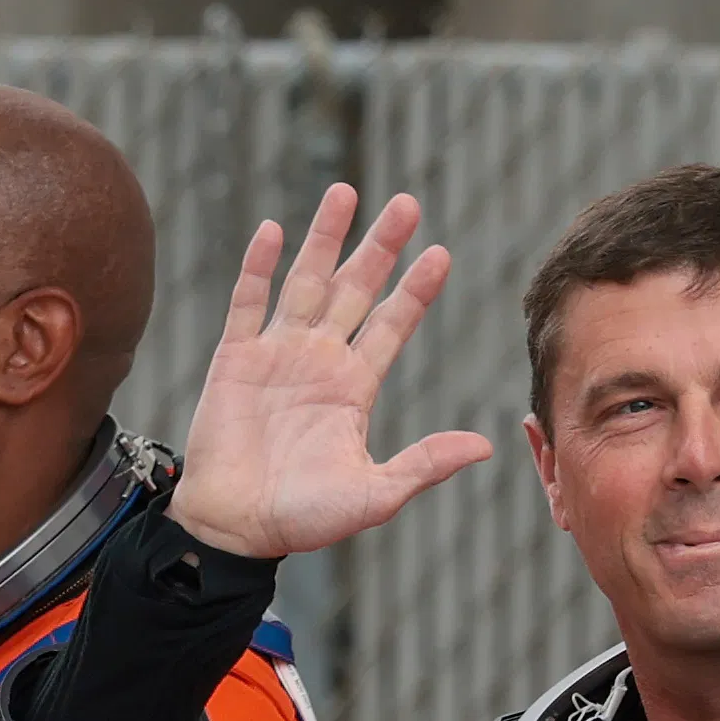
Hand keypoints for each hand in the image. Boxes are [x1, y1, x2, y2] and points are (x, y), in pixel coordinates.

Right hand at [166, 184, 493, 558]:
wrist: (235, 528)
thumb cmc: (303, 518)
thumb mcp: (375, 495)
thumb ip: (424, 465)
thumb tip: (484, 446)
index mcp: (354, 387)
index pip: (392, 325)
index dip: (416, 290)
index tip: (440, 253)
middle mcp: (320, 360)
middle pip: (356, 289)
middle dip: (380, 246)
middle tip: (407, 203)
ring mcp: (276, 354)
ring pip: (306, 281)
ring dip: (325, 238)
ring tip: (346, 192)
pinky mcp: (235, 358)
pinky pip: (248, 302)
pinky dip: (259, 266)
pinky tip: (275, 230)